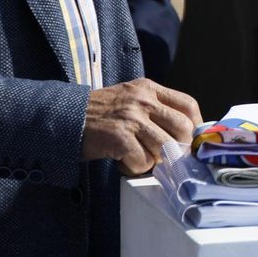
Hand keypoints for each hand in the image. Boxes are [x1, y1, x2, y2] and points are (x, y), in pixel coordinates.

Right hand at [81, 79, 201, 175]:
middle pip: (182, 128)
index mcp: (149, 88)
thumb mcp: (130, 98)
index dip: (195, 125)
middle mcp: (143, 100)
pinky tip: (124, 162)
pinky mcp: (119, 137)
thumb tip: (184, 133)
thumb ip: (155, 108)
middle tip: (164, 156)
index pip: (188, 105)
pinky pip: (144, 161)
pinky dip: (136, 168)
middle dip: (178, 147)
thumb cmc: (99, 113)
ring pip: (165, 147)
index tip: (191, 140)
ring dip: (154, 160)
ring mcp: (131, 118)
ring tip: (138, 157)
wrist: (62, 117)